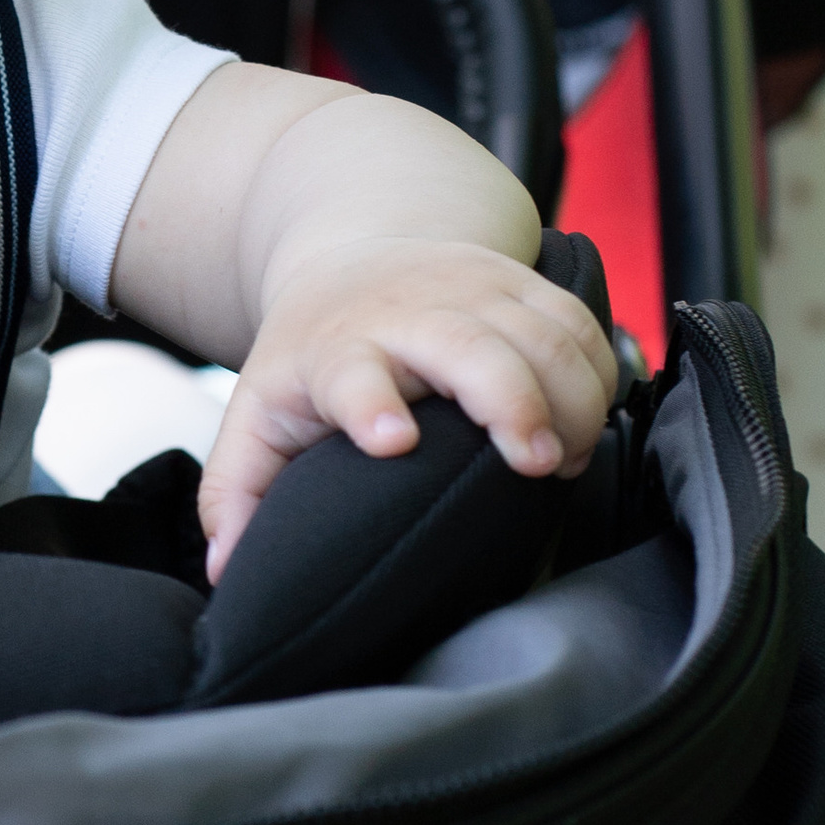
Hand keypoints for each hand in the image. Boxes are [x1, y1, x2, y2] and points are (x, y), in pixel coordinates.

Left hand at [199, 239, 617, 579]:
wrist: (353, 255)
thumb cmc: (312, 351)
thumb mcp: (258, 414)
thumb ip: (237, 493)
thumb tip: (226, 569)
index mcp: (336, 348)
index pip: (353, 372)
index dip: (371, 402)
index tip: (392, 440)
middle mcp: (408, 312)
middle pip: (470, 346)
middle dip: (511, 400)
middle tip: (536, 463)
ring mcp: (473, 289)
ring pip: (542, 332)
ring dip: (570, 399)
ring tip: (564, 461)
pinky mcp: (523, 282)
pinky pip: (581, 323)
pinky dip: (597, 374)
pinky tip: (588, 423)